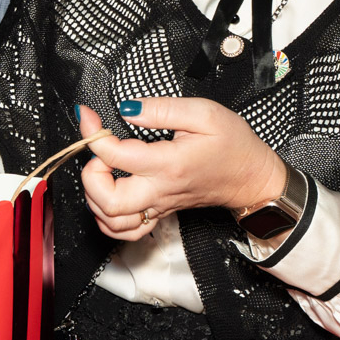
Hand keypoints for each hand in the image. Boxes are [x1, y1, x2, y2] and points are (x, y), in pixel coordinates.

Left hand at [77, 98, 286, 241]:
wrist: (252, 178)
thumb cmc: (234, 146)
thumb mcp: (204, 113)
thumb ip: (162, 109)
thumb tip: (128, 109)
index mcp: (168, 164)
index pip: (114, 156)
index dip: (93, 134)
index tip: (87, 116)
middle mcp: (159, 190)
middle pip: (107, 201)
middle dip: (89, 173)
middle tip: (97, 151)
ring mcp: (158, 206)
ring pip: (111, 221)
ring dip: (94, 197)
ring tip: (101, 170)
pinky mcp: (159, 212)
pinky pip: (124, 230)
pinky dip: (106, 217)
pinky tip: (107, 195)